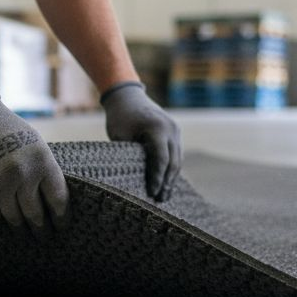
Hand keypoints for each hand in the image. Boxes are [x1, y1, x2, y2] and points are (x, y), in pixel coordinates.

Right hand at [0, 93, 68, 233]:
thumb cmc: (12, 133)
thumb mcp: (38, 146)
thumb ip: (45, 172)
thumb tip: (52, 205)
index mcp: (43, 161)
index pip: (58, 200)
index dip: (61, 218)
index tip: (61, 227)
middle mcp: (24, 172)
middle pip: (35, 213)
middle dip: (41, 229)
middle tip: (43, 237)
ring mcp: (1, 180)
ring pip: (12, 216)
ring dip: (19, 226)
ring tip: (23, 232)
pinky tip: (2, 219)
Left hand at [102, 82, 181, 200]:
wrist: (127, 96)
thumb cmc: (119, 117)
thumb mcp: (120, 137)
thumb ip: (130, 156)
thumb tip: (136, 180)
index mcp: (157, 129)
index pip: (160, 159)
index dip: (156, 178)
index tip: (151, 193)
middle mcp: (171, 129)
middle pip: (173, 162)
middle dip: (166, 182)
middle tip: (160, 200)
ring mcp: (175, 130)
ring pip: (177, 159)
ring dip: (171, 178)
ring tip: (164, 196)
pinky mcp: (175, 132)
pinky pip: (176, 153)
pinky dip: (171, 168)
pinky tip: (166, 182)